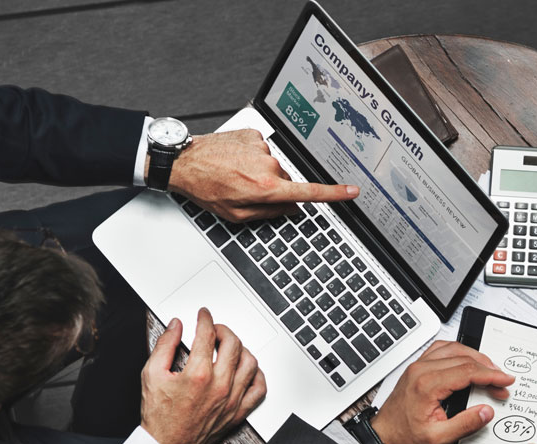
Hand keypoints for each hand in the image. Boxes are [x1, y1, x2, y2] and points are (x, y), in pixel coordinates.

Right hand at [140, 308, 266, 443]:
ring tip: (229, 348)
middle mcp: (219, 386)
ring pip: (250, 363)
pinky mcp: (238, 412)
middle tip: (215, 330)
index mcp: (197, 375)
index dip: (205, 319)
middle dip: (223, 330)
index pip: (207, 335)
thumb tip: (176, 326)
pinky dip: (256, 375)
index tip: (203, 315)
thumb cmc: (159, 415)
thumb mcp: (151, 374)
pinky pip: (259, 389)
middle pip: (233, 344)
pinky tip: (245, 369)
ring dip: (241, 349)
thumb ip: (164, 346)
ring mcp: (232, 399)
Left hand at [164, 129, 358, 221]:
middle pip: (286, 181)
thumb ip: (268, 213)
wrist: (184, 161)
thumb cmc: (206, 188)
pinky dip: (251, 157)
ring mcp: (262, 147)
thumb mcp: (237, 214)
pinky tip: (234, 161)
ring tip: (234, 174)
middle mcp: (269, 165)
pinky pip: (262, 150)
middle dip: (272, 188)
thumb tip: (288, 209)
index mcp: (267, 188)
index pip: (309, 192)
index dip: (334, 194)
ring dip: (259, 172)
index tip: (352, 192)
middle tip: (246, 190)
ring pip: (273, 166)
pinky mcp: (254, 135)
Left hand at [371, 341, 514, 443]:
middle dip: (488, 368)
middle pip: (463, 358)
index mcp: (427, 385)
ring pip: (453, 348)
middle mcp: (421, 370)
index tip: (505, 381)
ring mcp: (417, 366)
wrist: (383, 437)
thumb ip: (465, 424)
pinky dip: (458, 351)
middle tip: (501, 382)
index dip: (491, 375)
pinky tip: (467, 359)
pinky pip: (440, 349)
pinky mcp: (416, 367)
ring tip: (490, 369)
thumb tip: (486, 411)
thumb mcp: (438, 439)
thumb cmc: (405, 437)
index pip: (468, 371)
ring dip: (475, 356)